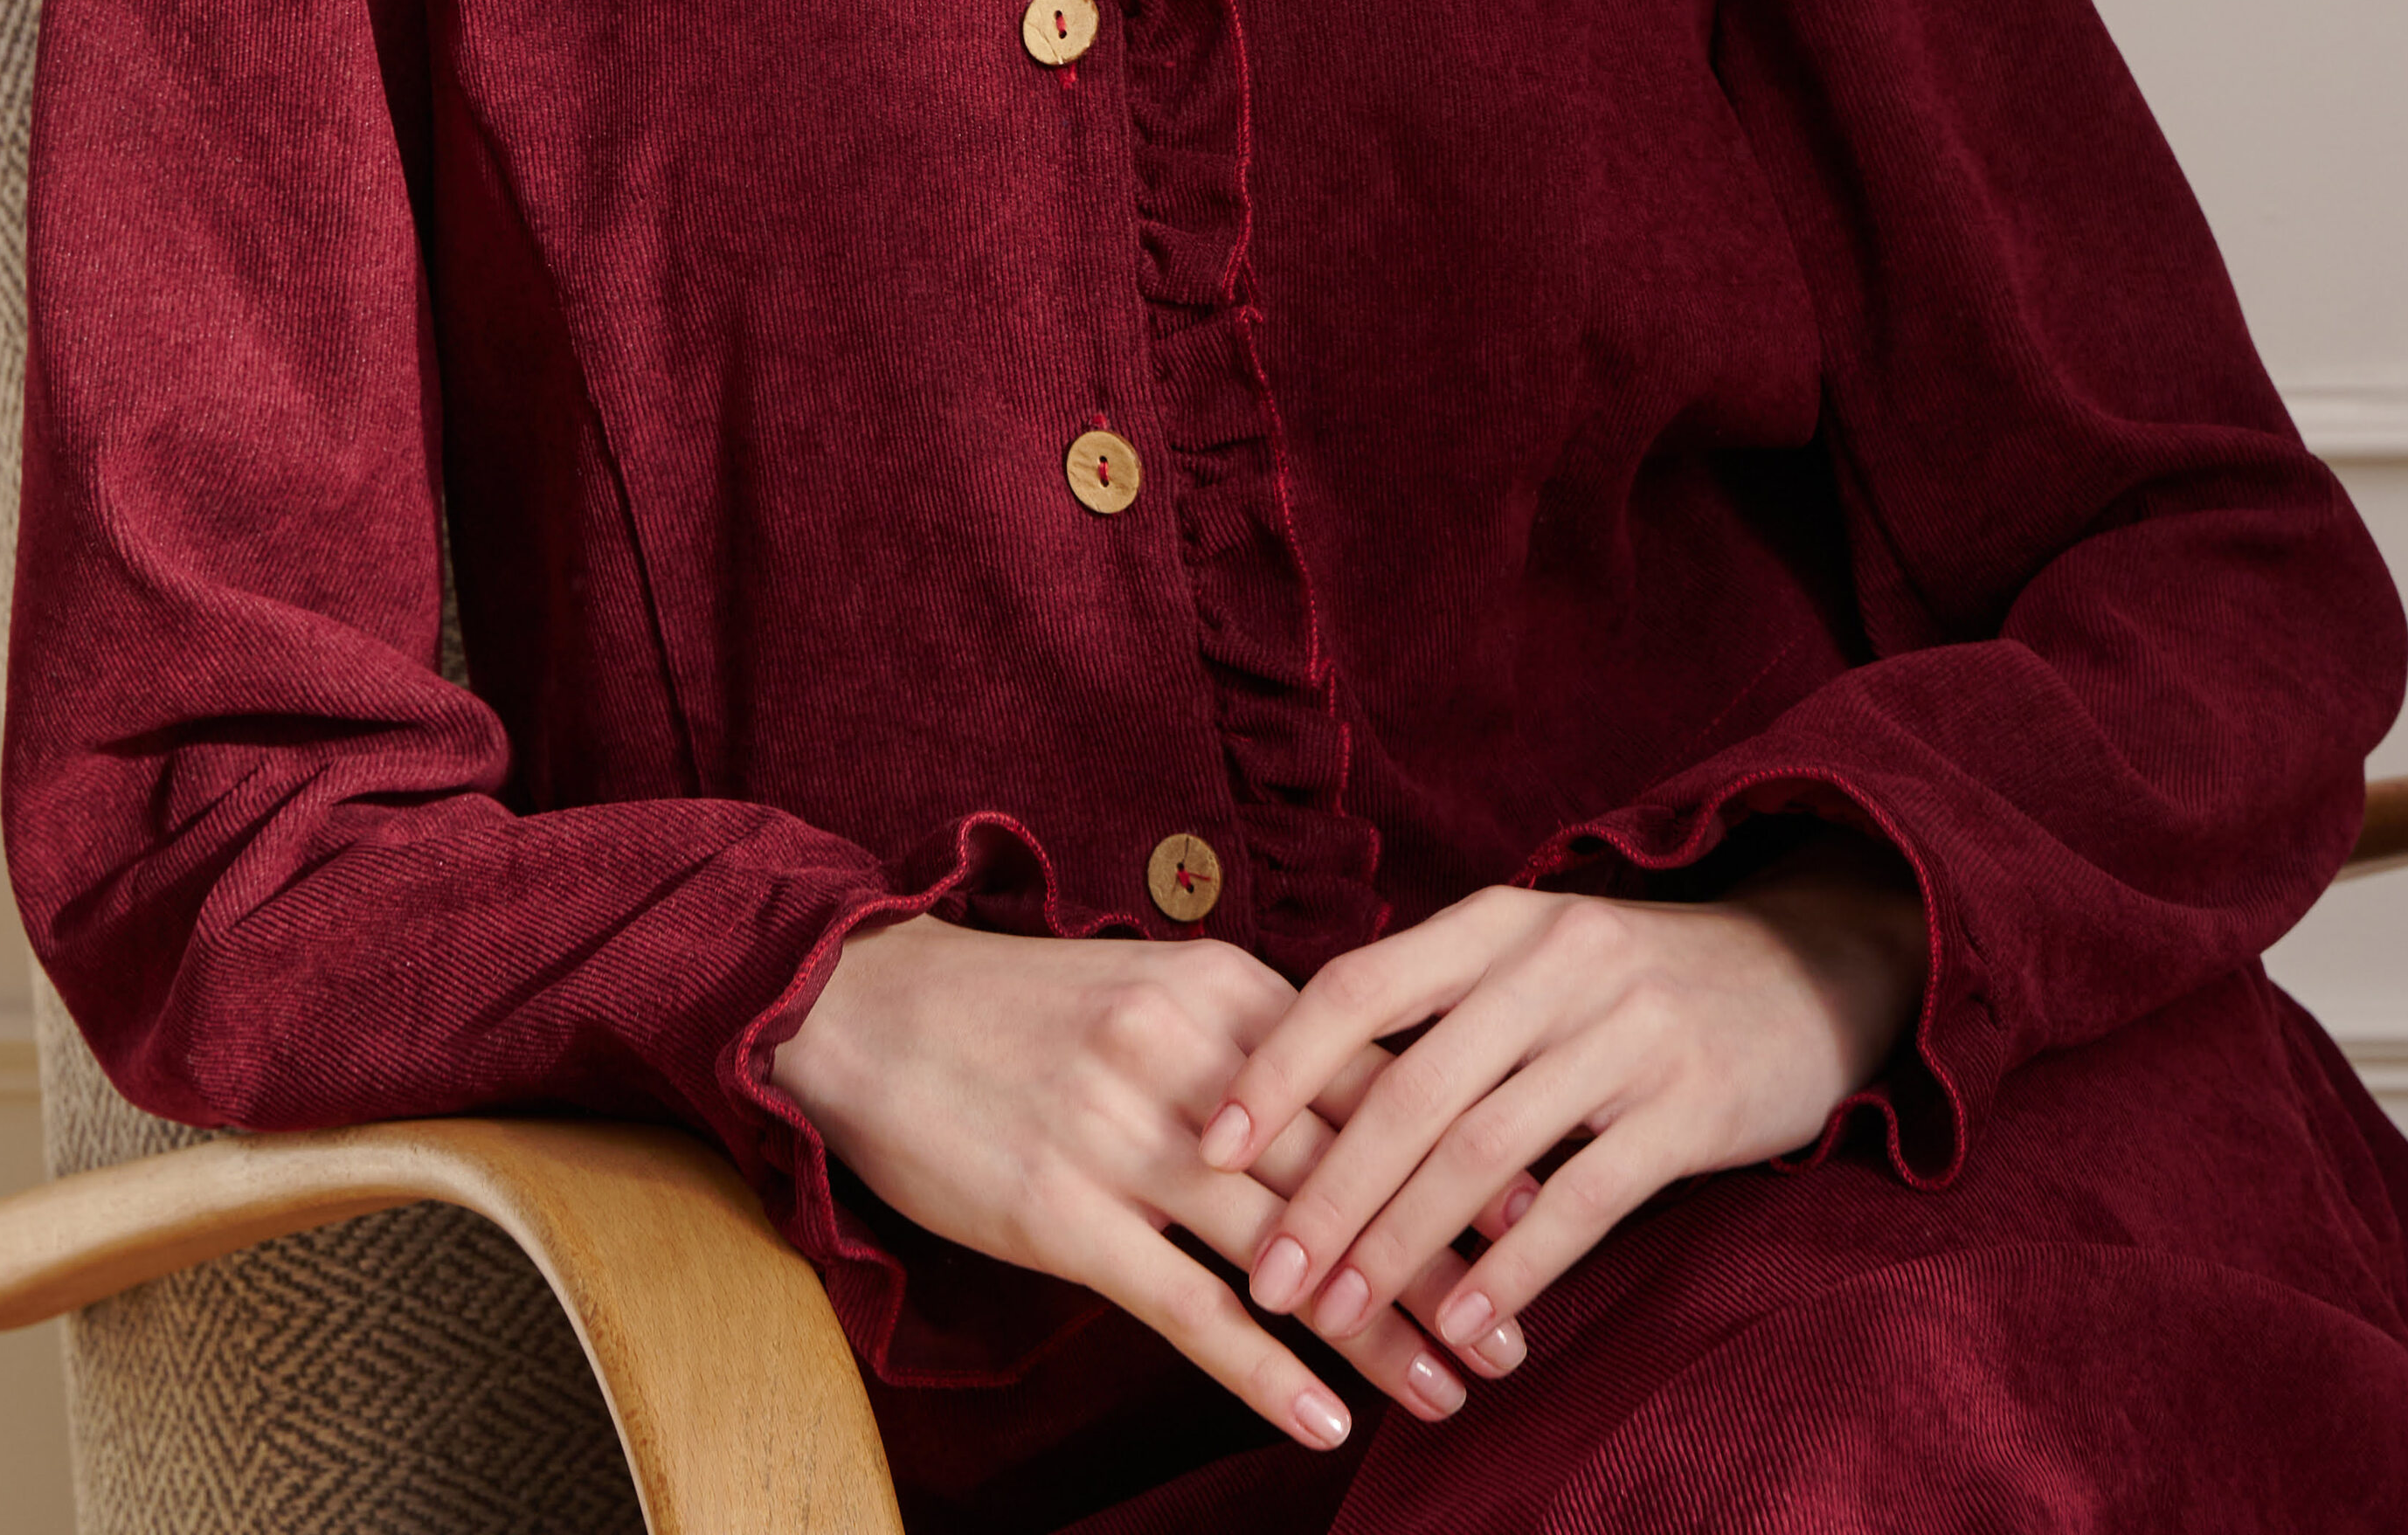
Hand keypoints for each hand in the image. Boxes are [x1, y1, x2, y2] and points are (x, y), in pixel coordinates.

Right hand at [772, 914, 1536, 1452]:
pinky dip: (1262, 1364)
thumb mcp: (1151, 988)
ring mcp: (1123, 1134)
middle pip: (1349, 1166)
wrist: (867, 1008)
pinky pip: (1183, 1304)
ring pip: (1284, 1244)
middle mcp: (1188, 1056)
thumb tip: (1354, 1093)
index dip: (1460, 1151)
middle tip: (1520, 1331)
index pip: (1371, 1077)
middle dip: (1444, 1255)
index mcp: (1220, 989)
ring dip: (1376, 1328)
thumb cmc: (1018, 1009)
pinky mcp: (1062, 1210)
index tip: (1541, 1213)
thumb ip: (1249, 1036)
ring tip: (1450, 1393)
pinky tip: (1323, 1418)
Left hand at [1197, 839, 1929, 1361]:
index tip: (1207, 1147)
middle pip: (1408, 1087)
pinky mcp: (1688, 1103)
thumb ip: (1436, 1007)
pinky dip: (1513, 1270)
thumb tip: (1302, 1090)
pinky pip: (1583, 1198)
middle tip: (1265, 1281)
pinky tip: (1465, 1328)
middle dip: (1325, 1194)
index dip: (1276, 1069)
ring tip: (1340, 1322)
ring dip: (1401, 1248)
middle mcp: (1552, 961)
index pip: (1357, 986)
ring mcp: (1624, 1030)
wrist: (1806, 967)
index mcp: (1496, 921)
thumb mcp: (1533, 959)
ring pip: (1482, 1151)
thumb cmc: (1634, 981)